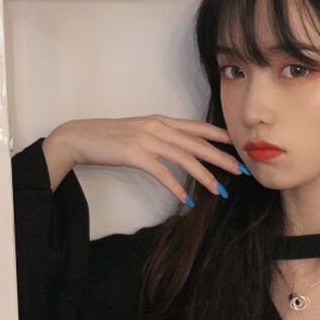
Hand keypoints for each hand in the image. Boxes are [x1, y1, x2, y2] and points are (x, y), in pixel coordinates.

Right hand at [47, 115, 246, 205]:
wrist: (79, 137)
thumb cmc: (110, 138)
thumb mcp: (141, 131)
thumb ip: (161, 137)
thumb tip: (182, 149)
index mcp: (161, 120)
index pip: (198, 127)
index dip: (220, 136)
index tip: (238, 145)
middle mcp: (158, 127)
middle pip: (198, 143)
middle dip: (222, 158)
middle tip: (241, 170)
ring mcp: (147, 139)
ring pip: (185, 158)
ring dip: (204, 176)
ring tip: (219, 191)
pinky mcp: (135, 154)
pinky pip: (162, 173)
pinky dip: (176, 187)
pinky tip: (186, 199)